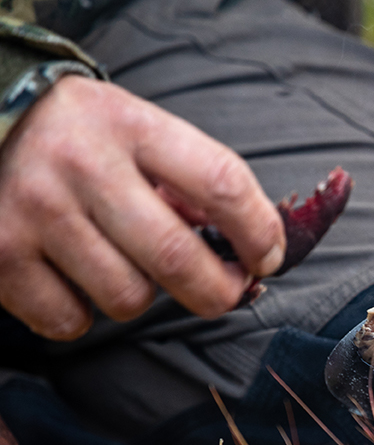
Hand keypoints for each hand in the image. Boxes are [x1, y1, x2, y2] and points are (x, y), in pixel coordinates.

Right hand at [0, 76, 284, 339]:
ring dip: (142, 296)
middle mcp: (80, 165)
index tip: (268, 257)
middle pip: (176, 258)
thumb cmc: (77, 133)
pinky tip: (73, 278)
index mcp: (129, 124)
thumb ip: (189, 179)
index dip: (259, 232)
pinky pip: (70, 320)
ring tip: (124, 264)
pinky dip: (82, 314)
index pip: (221, 183)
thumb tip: (246, 248)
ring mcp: (34, 211)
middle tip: (224, 292)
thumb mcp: (136, 129)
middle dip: (218, 290)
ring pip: (127, 297)